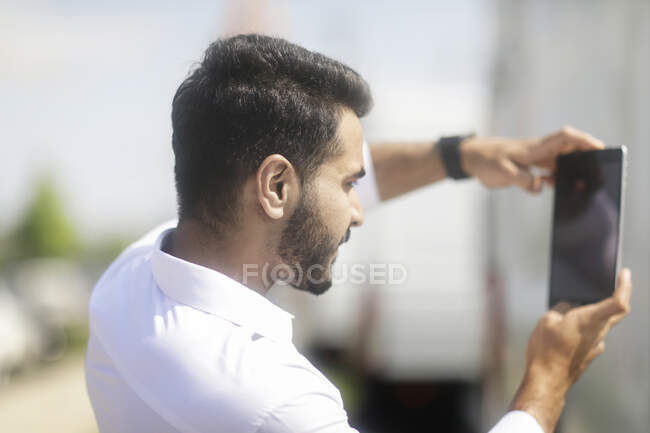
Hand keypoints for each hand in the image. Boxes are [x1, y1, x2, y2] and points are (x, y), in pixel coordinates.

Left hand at [460, 126, 604, 193]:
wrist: (470, 157)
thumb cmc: (485, 160)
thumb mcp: (503, 172)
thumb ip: (523, 179)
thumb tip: (542, 186)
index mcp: (534, 149)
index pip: (565, 138)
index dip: (583, 140)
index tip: (599, 148)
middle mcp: (537, 152)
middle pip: (568, 150)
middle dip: (584, 157)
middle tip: (598, 170)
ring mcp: (533, 160)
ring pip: (559, 163)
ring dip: (570, 171)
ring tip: (581, 184)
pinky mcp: (527, 169)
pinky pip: (547, 174)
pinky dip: (555, 180)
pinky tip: (558, 189)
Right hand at [511, 268, 631, 432]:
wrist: (548, 381)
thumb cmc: (547, 350)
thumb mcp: (547, 320)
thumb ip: (561, 308)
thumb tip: (569, 305)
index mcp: (590, 320)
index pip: (618, 302)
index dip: (624, 285)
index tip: (624, 273)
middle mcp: (599, 332)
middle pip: (614, 311)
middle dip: (612, 295)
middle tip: (607, 283)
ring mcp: (596, 345)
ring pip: (601, 323)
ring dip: (592, 312)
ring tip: (572, 308)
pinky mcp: (589, 354)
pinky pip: (592, 335)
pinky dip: (584, 327)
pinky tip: (567, 328)